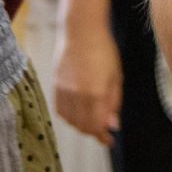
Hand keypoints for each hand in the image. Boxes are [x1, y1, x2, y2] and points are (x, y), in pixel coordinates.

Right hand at [52, 22, 123, 145]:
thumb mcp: (116, 76)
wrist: (80, 31)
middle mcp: (77, 96)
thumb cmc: (104, 50)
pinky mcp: (55, 87)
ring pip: (70, 121)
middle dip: (94, 131)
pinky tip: (78, 110)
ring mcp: (64, 92)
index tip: (109, 140)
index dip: (103, 137)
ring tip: (92, 117)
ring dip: (81, 125)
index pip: (96, 126)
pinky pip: (60, 111)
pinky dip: (69, 116)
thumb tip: (112, 124)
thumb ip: (113, 102)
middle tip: (103, 128)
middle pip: (82, 127)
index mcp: (96, 93)